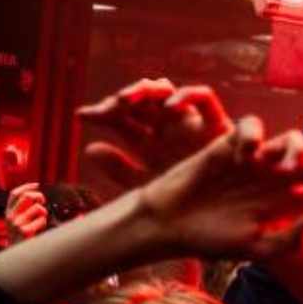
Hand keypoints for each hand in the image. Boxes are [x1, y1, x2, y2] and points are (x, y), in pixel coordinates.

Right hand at [6, 183, 47, 240]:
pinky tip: (39, 228)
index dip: (26, 186)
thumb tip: (36, 197)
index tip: (37, 185)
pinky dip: (43, 223)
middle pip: (27, 196)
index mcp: (8, 211)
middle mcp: (11, 216)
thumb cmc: (19, 235)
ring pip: (37, 207)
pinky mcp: (24, 231)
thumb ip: (22, 209)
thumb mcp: (16, 220)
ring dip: (44, 212)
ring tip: (41, 219)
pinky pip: (41, 220)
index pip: (14, 193)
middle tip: (42, 203)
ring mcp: (17, 223)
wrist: (15, 253)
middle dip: (39, 197)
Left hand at [76, 79, 233, 187]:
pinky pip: (206, 99)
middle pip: (141, 101)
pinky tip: (171, 105)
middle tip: (111, 106)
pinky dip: (189, 96)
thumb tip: (89, 148)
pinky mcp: (216, 122)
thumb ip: (119, 168)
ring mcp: (190, 121)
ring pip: (168, 92)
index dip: (100, 113)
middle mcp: (167, 126)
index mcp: (148, 140)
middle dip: (124, 98)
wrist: (220, 212)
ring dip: (150, 91)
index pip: (120, 118)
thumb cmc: (185, 200)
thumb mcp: (146, 186)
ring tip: (132, 100)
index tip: (82, 116)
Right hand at [132, 120, 302, 259]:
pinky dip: (253, 136)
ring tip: (298, 165)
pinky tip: (251, 155)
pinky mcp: (228, 145)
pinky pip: (250, 129)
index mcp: (283, 203)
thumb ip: (285, 242)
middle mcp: (273, 179)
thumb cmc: (210, 239)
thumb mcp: (252, 249)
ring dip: (298, 148)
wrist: (168, 225)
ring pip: (288, 141)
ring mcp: (253, 161)